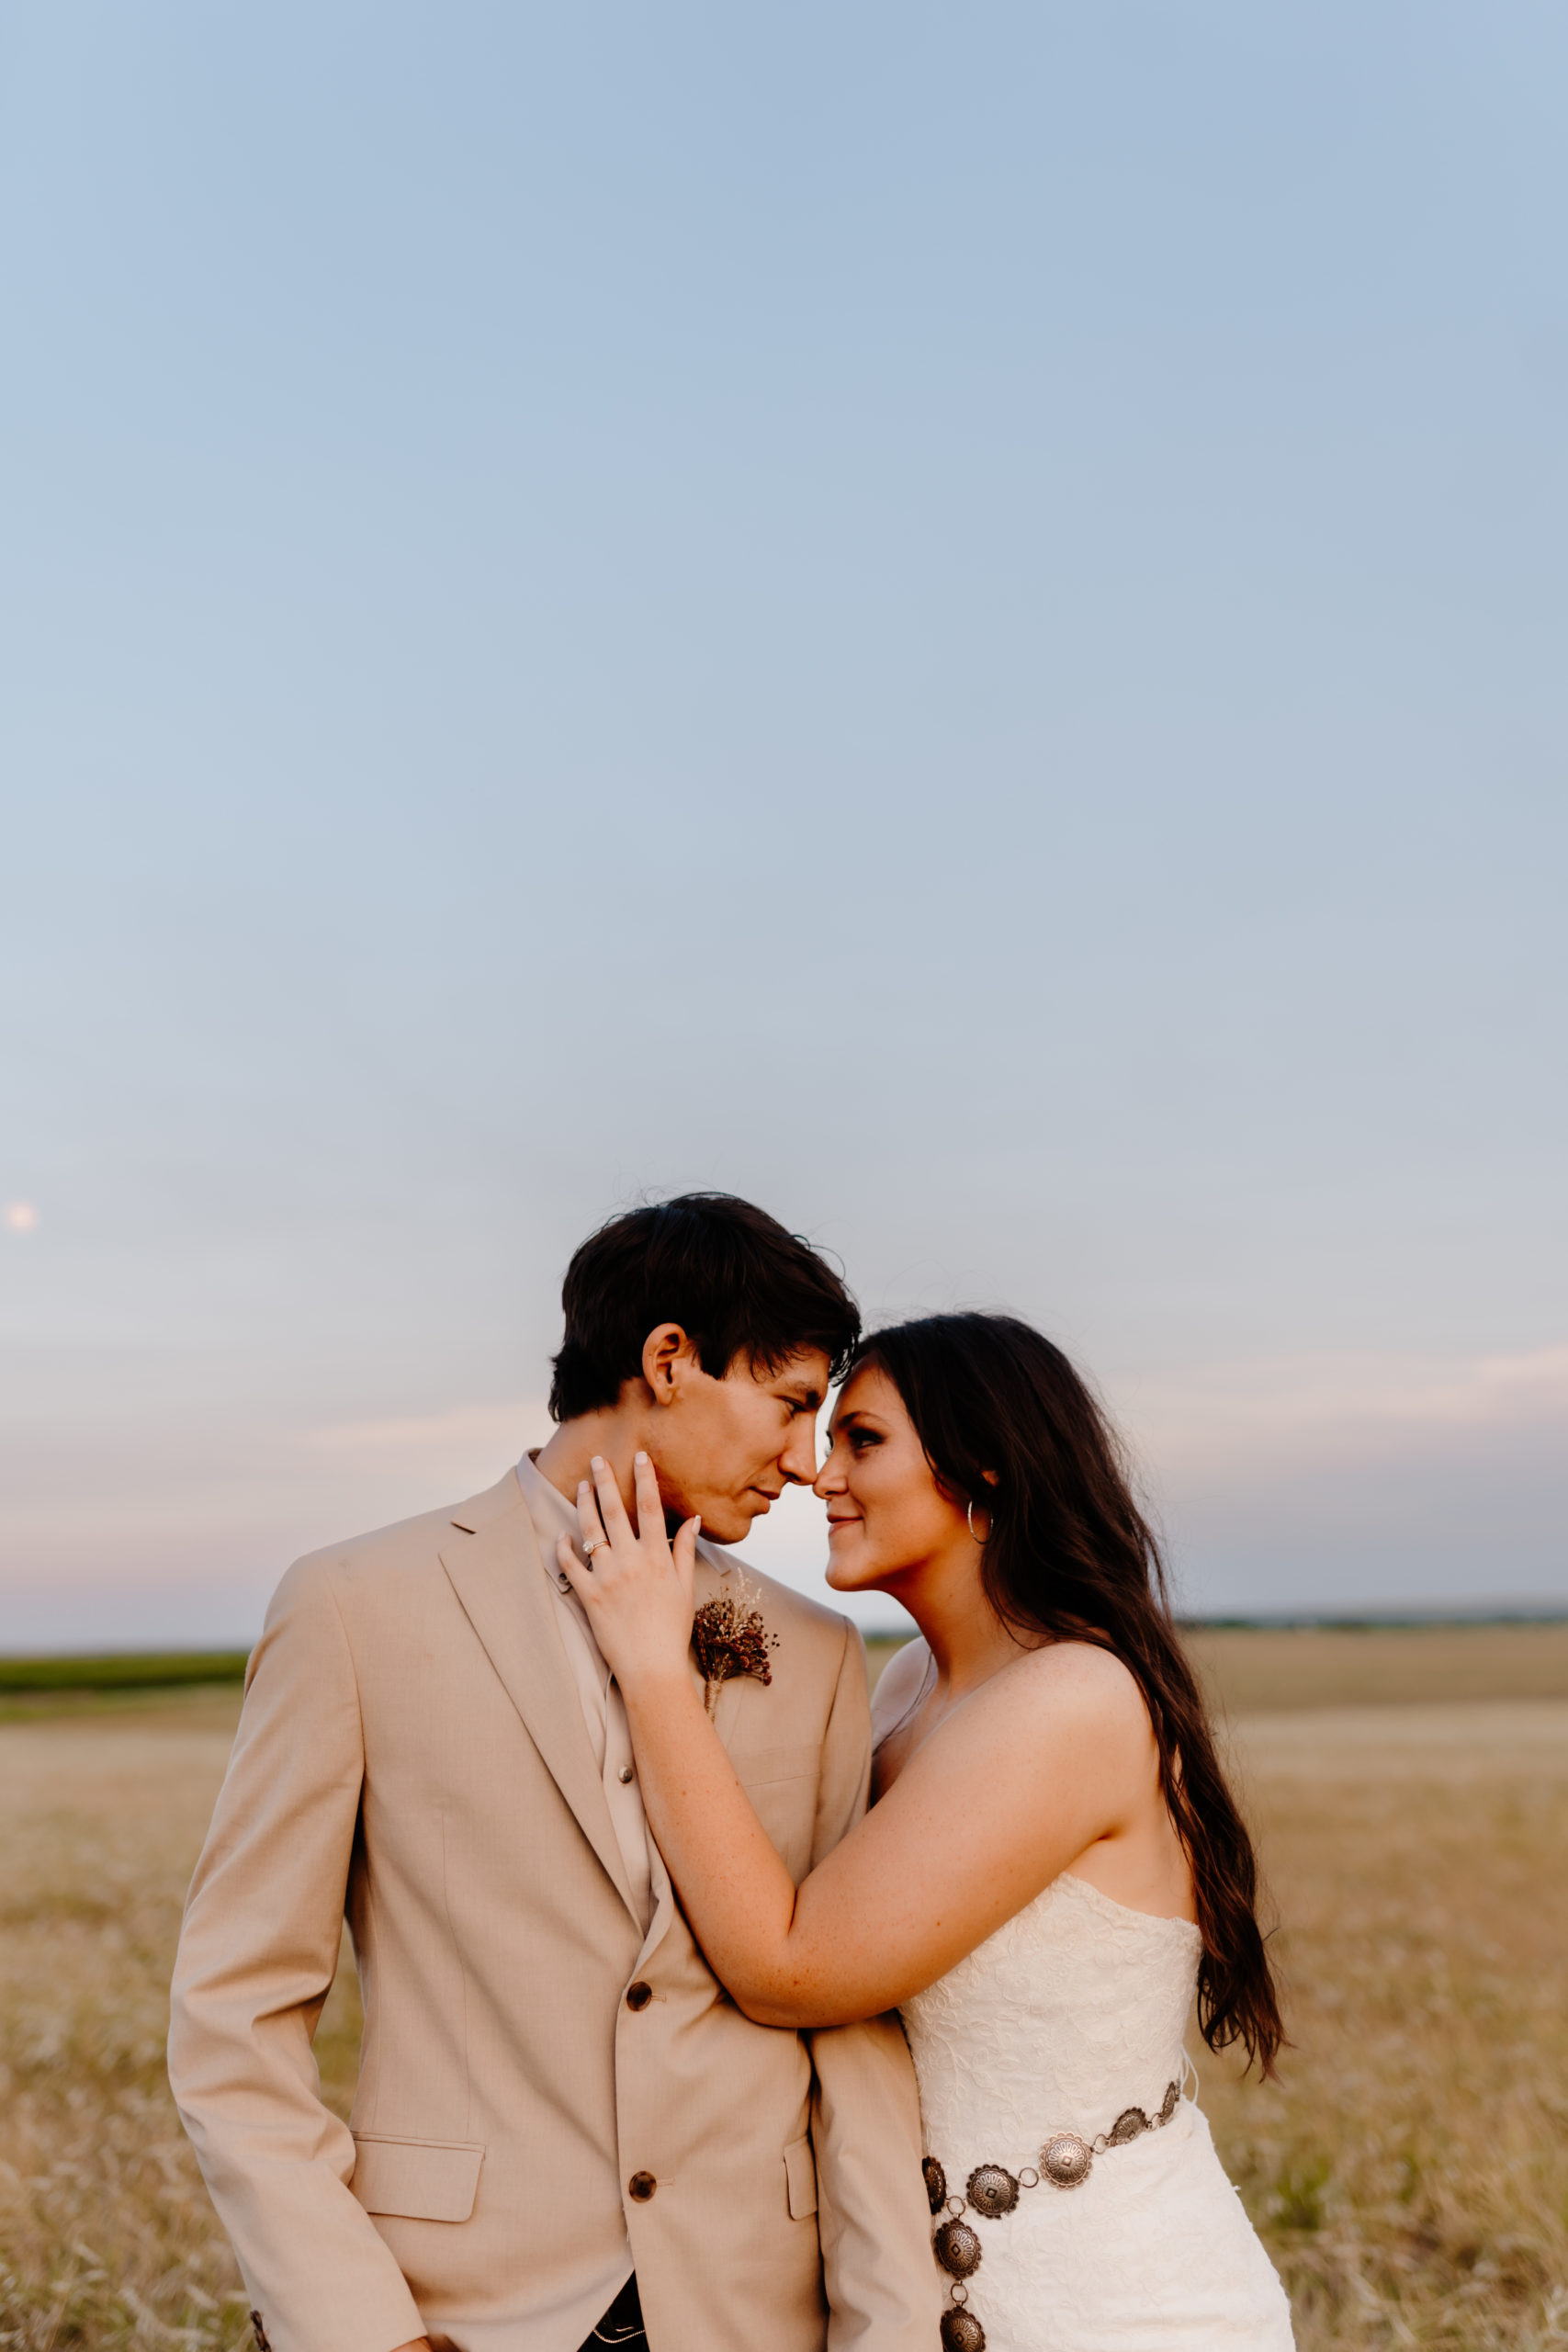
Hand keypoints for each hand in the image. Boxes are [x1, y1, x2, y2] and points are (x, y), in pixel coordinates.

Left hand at [558, 1451, 699, 1693]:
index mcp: (657, 1557)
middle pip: (615, 1510)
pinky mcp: (588, 1595)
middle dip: (605, 1481)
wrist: (651, 1667)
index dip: (644, 1478)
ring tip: (581, 1486)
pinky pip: (570, 1565)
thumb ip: (684, 1550)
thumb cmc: (671, 1628)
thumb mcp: (684, 1587)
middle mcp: (631, 1561)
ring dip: (584, 1505)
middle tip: (597, 1459)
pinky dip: (564, 1548)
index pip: (651, 1507)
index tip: (639, 1457)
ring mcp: (607, 1577)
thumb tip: (693, 1519)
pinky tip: (562, 1535)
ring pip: (591, 1530)